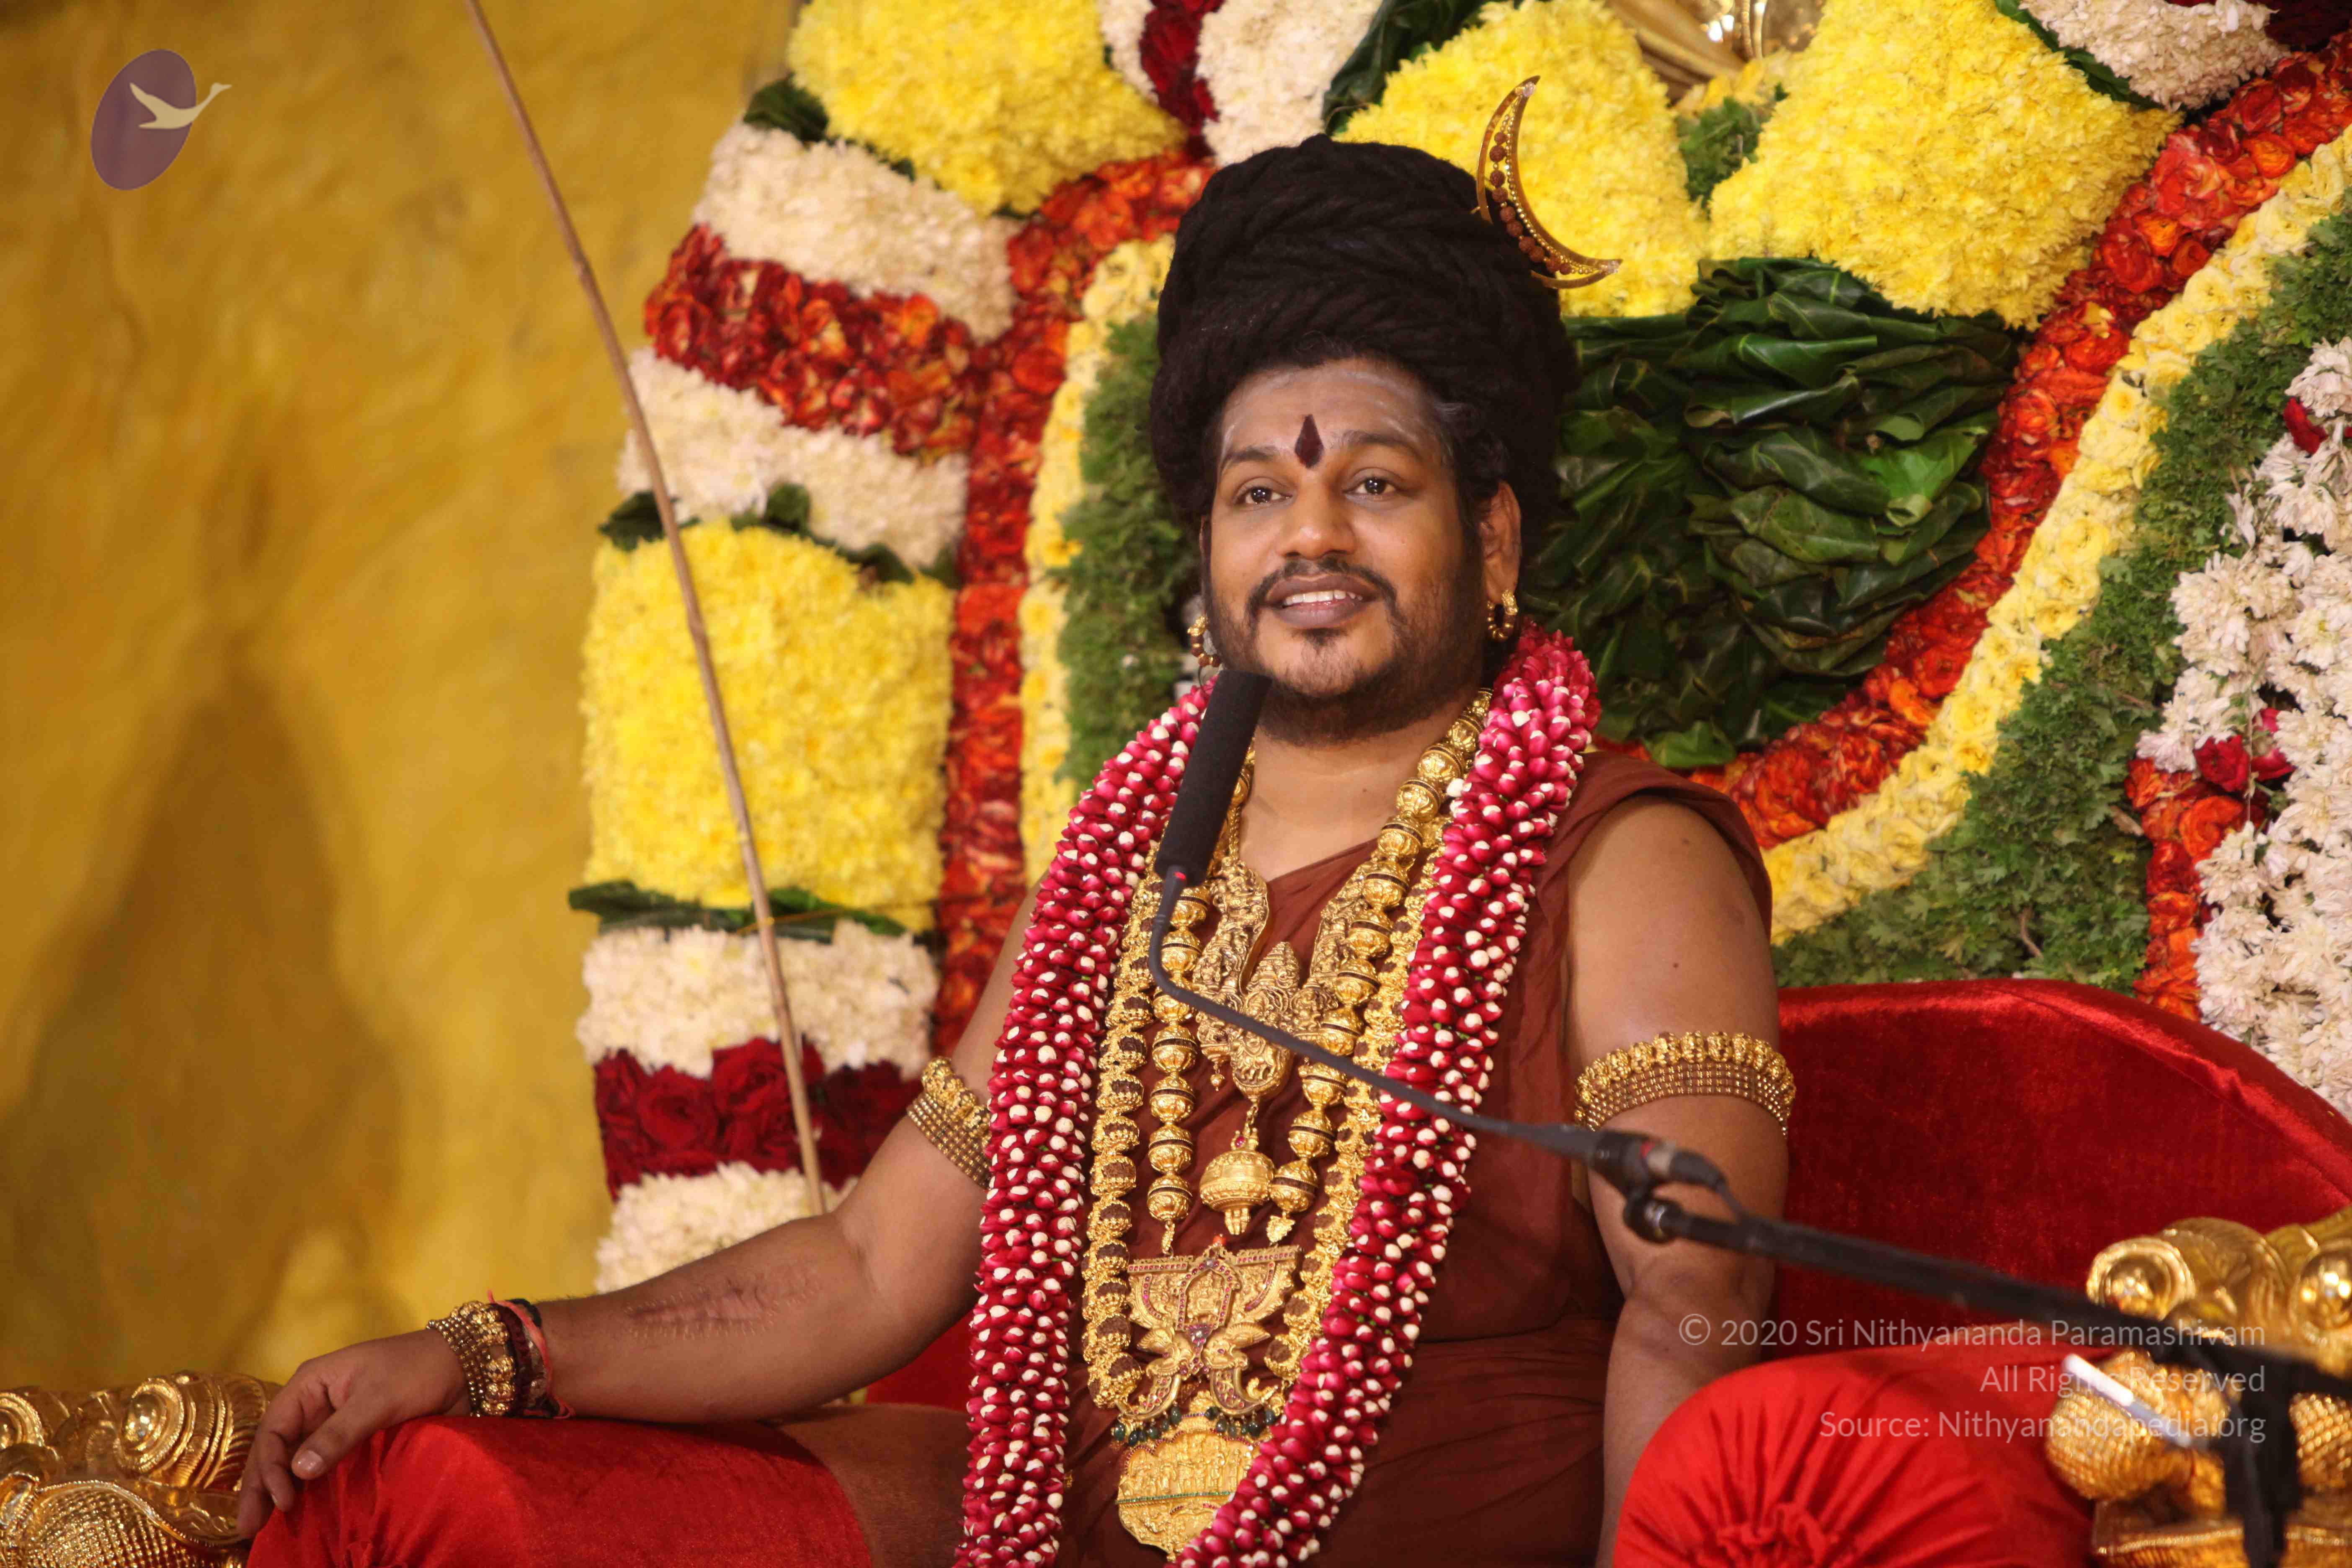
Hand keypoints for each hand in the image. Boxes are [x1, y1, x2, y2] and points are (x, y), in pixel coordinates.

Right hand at [235, 1329, 466, 1538]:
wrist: (463, 1367)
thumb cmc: (417, 1370)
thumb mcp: (377, 1399)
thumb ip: (339, 1434)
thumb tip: (298, 1471)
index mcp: (311, 1384)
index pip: (274, 1430)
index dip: (270, 1467)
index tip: (282, 1501)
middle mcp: (313, 1405)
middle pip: (276, 1448)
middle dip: (260, 1486)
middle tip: (248, 1528)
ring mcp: (331, 1423)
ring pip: (295, 1460)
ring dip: (279, 1491)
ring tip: (263, 1528)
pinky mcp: (352, 1439)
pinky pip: (321, 1465)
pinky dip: (307, 1487)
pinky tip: (299, 1512)